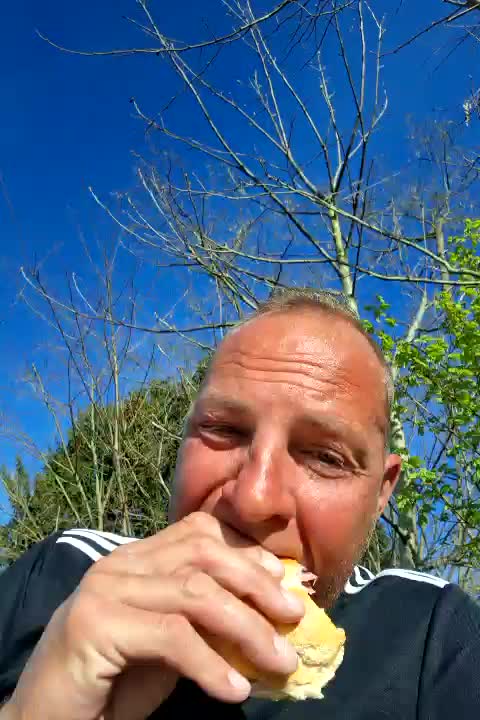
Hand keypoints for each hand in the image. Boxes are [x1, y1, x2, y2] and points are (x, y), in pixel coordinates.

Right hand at [9, 512, 304, 719]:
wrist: (47, 719)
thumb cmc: (113, 683)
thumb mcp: (174, 645)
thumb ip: (210, 623)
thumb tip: (271, 618)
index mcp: (138, 558)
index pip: (200, 532)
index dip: (248, 553)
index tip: (285, 583)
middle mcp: (121, 563)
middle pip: (204, 554)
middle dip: (257, 583)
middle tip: (295, 617)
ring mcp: (106, 588)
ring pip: (195, 592)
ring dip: (247, 628)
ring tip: (280, 662)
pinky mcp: (95, 623)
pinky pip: (171, 635)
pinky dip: (211, 664)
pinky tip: (235, 691)